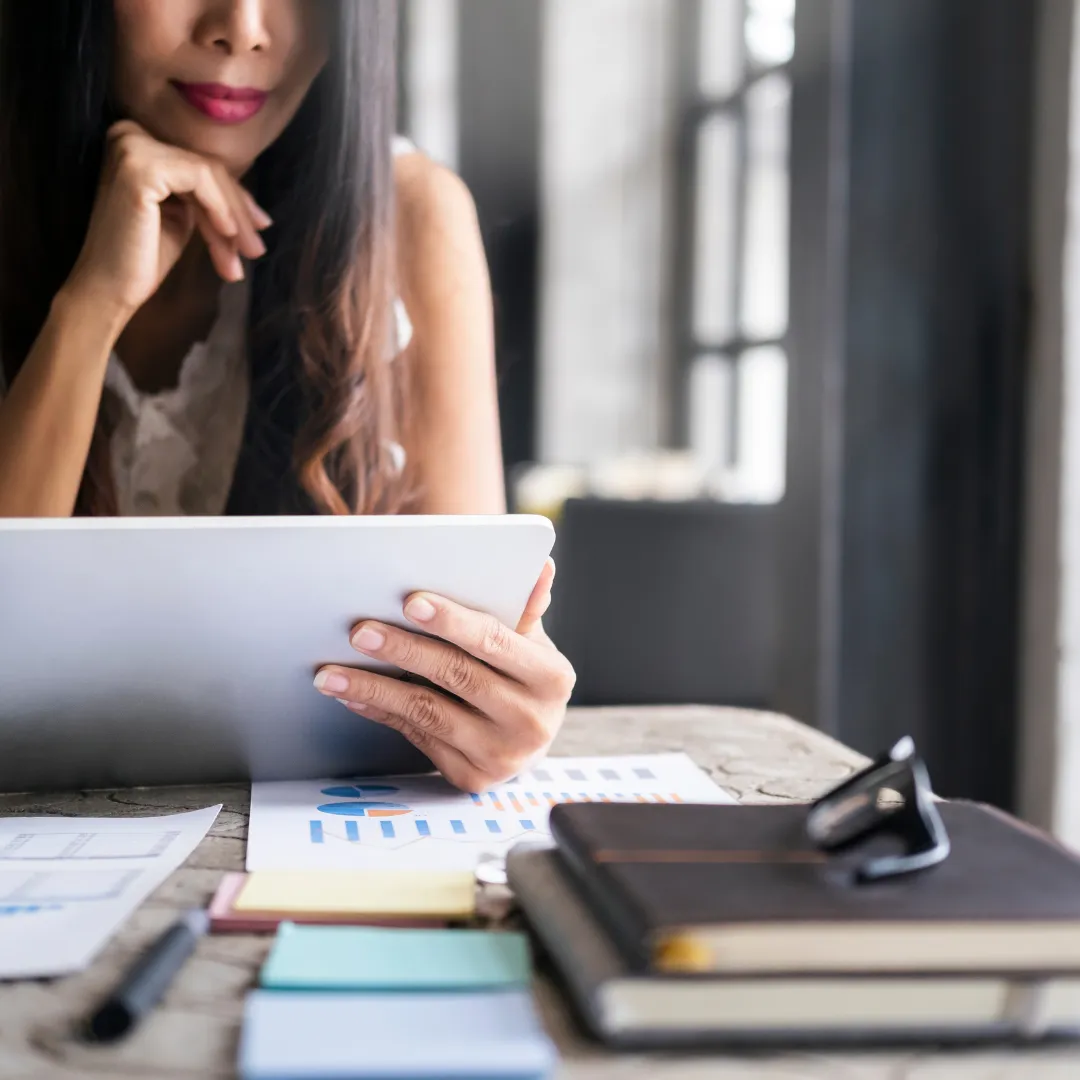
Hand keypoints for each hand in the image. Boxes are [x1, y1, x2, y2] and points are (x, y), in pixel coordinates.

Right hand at [65, 120, 271, 317]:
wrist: (108, 289)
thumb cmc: (143, 257)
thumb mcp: (183, 218)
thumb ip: (207, 200)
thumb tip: (255, 210)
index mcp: (139, 145)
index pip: (200, 166)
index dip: (236, 199)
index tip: (261, 228)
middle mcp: (130, 135)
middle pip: (207, 169)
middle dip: (239, 213)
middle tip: (257, 249)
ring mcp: (132, 147)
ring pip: (209, 175)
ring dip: (233, 219)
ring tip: (245, 255)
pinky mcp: (140, 166)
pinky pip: (200, 179)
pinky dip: (221, 209)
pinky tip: (228, 235)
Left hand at [313, 558, 575, 791]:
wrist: (528, 741)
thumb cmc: (521, 677)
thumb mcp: (530, 643)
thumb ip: (525, 609)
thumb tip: (540, 567)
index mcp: (550, 678)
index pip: (495, 641)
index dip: (452, 621)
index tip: (411, 602)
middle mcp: (531, 721)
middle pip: (456, 675)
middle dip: (403, 650)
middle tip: (359, 631)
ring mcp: (501, 756)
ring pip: (427, 711)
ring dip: (374, 687)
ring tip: (331, 670)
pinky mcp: (471, 778)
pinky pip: (416, 736)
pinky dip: (380, 712)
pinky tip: (352, 694)